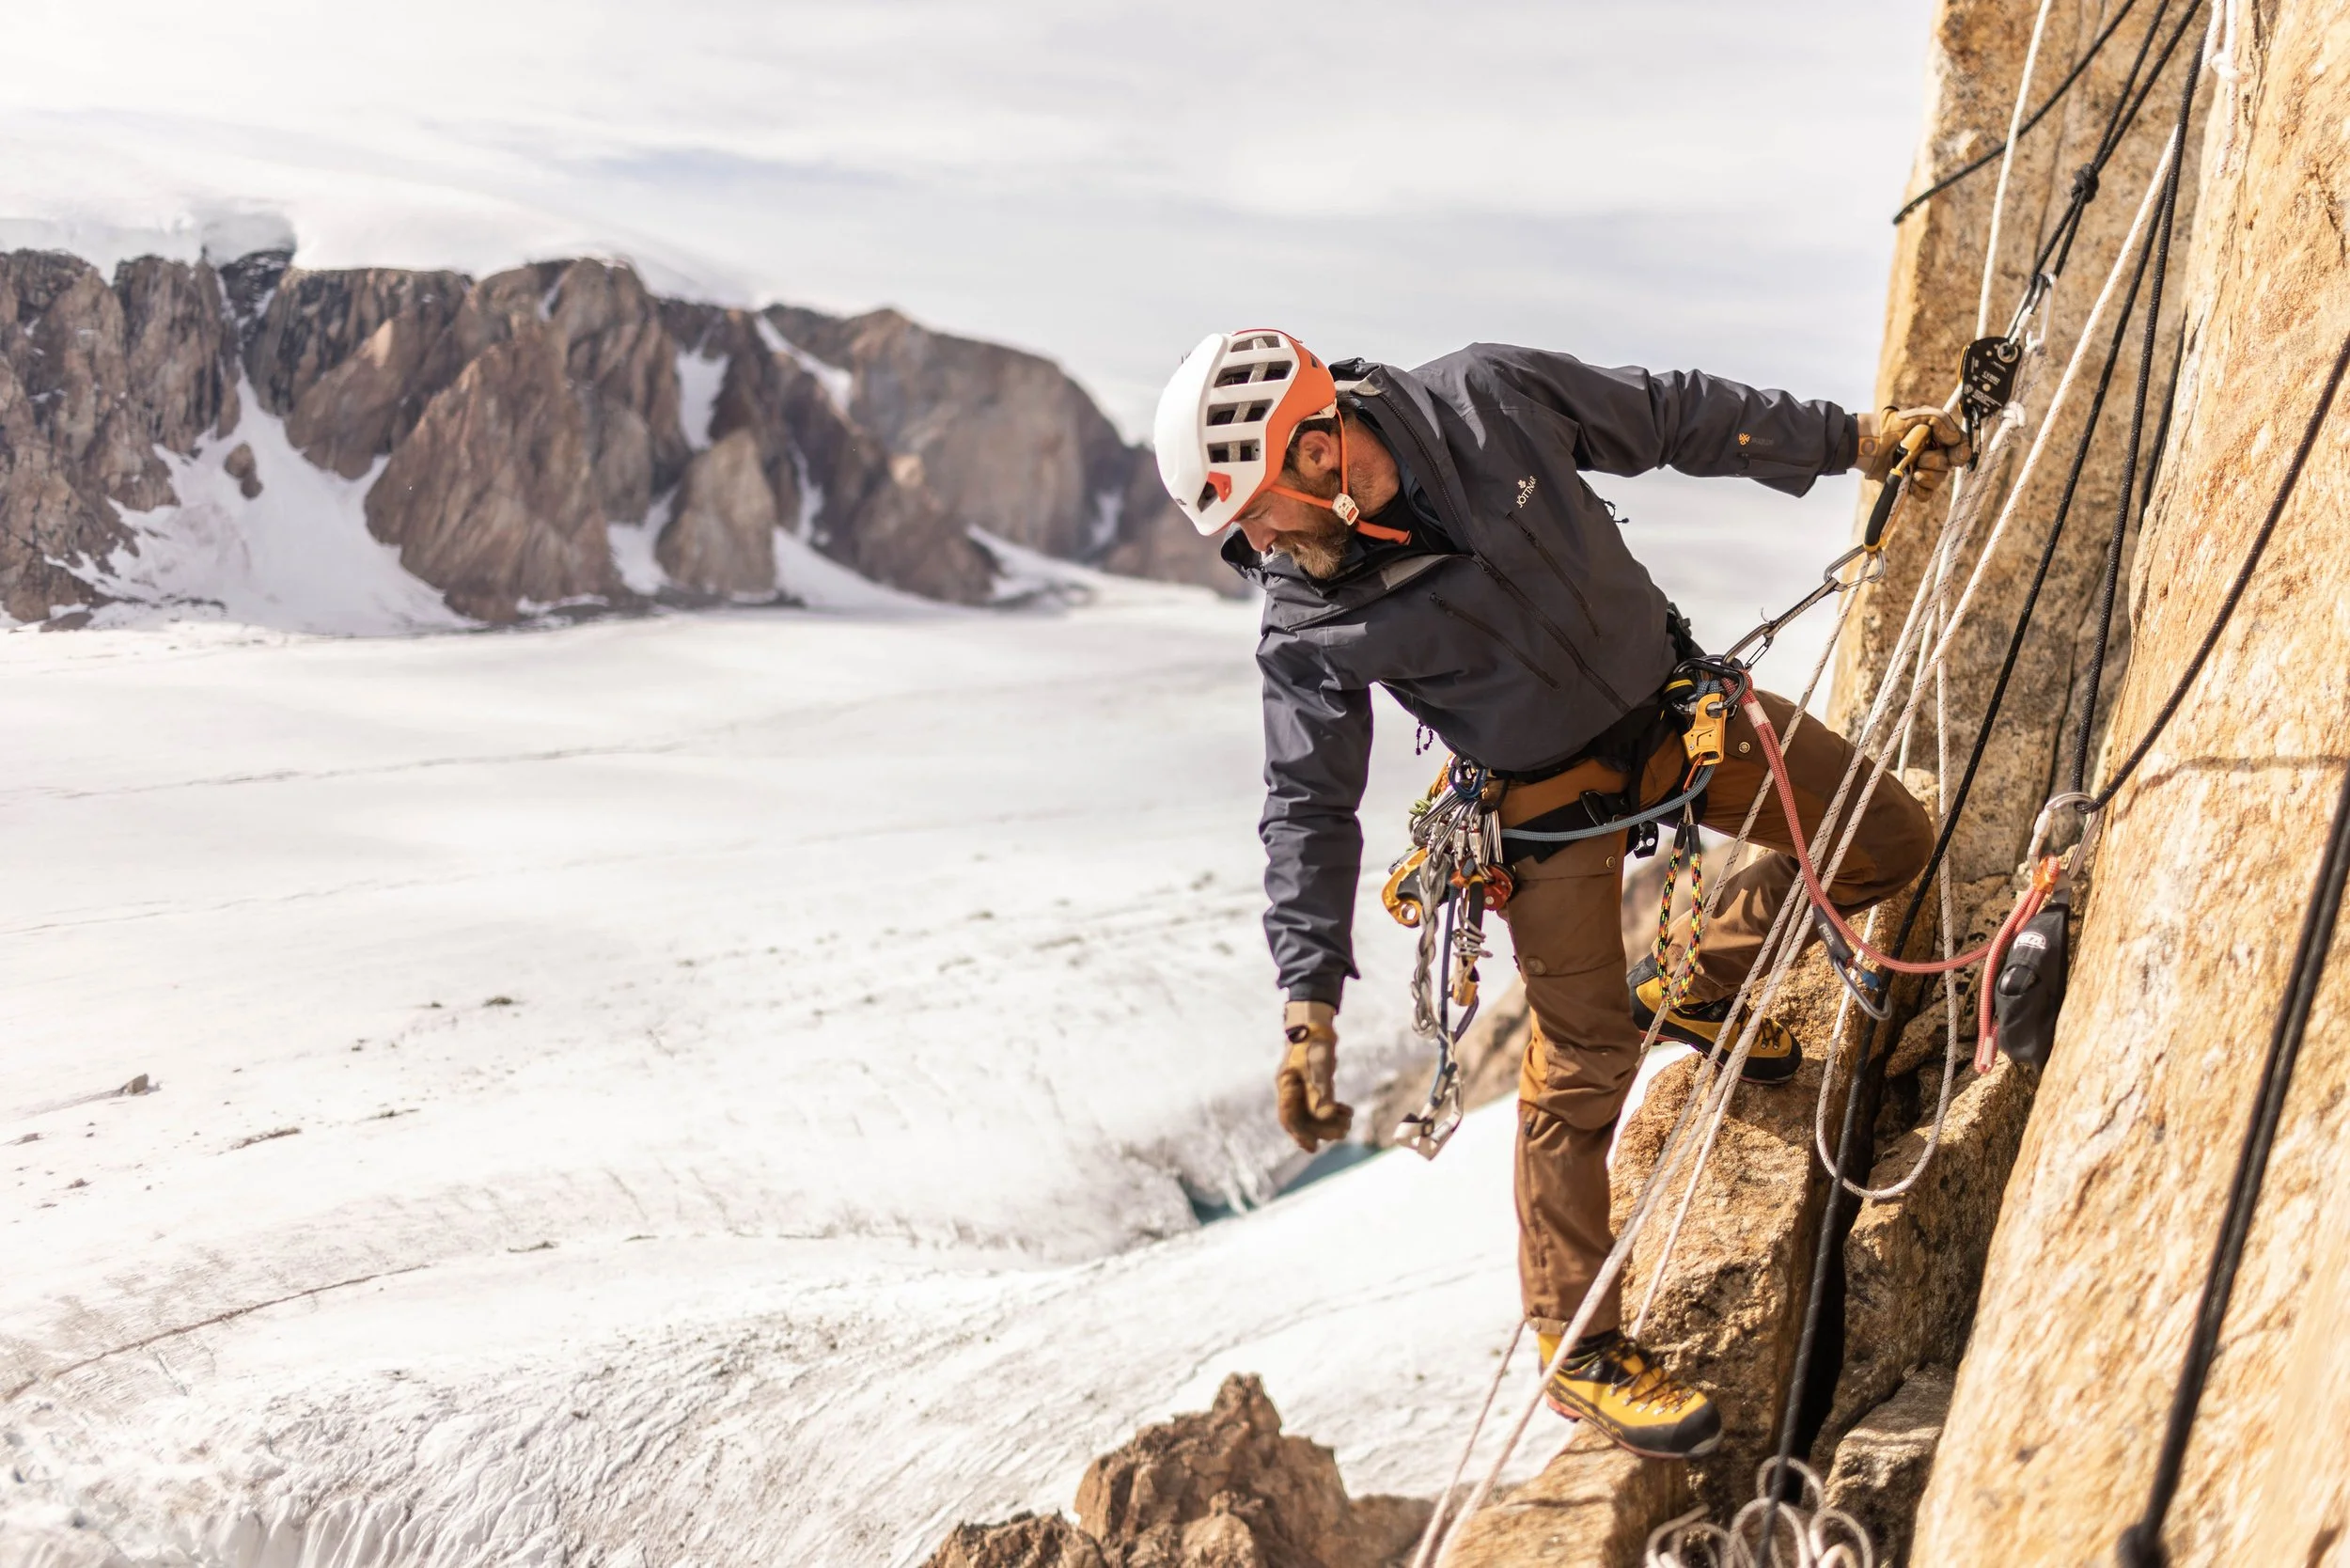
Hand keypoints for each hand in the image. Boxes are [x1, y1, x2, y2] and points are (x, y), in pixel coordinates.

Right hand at [1275, 1001, 1352, 1151]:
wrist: (1316, 1021)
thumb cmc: (1315, 1042)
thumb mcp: (1319, 1066)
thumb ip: (1321, 1092)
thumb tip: (1325, 1117)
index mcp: (1286, 1085)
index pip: (1289, 1117)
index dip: (1299, 1135)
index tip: (1312, 1148)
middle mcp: (1292, 1089)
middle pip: (1303, 1119)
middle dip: (1322, 1129)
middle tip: (1343, 1133)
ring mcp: (1302, 1086)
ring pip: (1313, 1113)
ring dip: (1330, 1121)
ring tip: (1348, 1121)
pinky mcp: (1314, 1083)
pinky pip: (1322, 1104)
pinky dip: (1334, 1110)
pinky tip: (1347, 1111)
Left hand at [1858, 406, 1968, 495]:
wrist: (1873, 442)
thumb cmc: (1896, 425)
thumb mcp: (1922, 415)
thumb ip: (1942, 422)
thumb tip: (1954, 440)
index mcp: (1941, 439)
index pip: (1961, 448)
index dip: (1962, 454)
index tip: (1956, 457)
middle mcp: (1935, 455)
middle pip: (1948, 465)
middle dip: (1935, 461)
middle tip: (1920, 457)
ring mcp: (1924, 470)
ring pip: (1938, 480)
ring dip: (1927, 475)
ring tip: (1912, 469)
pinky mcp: (1912, 484)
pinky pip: (1926, 495)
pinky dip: (1920, 490)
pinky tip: (1912, 483)